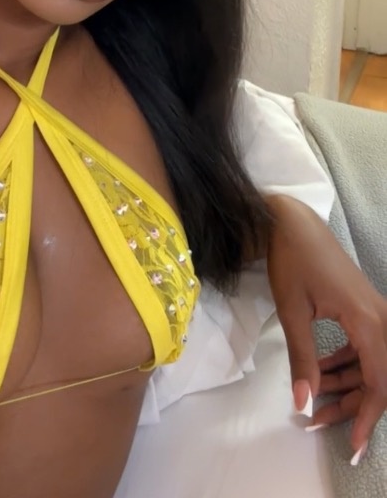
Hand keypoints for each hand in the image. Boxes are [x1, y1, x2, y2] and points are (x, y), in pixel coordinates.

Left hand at [265, 195, 386, 460]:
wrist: (291, 221)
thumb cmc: (291, 260)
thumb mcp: (293, 313)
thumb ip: (302, 359)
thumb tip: (304, 404)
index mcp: (368, 322)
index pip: (379, 384)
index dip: (367, 419)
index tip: (355, 448)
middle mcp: (380, 318)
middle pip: (378, 378)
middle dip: (351, 406)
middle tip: (316, 422)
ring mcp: (375, 312)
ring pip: (372, 364)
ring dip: (347, 386)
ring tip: (313, 401)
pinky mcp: (364, 308)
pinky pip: (365, 347)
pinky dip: (346, 365)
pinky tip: (321, 373)